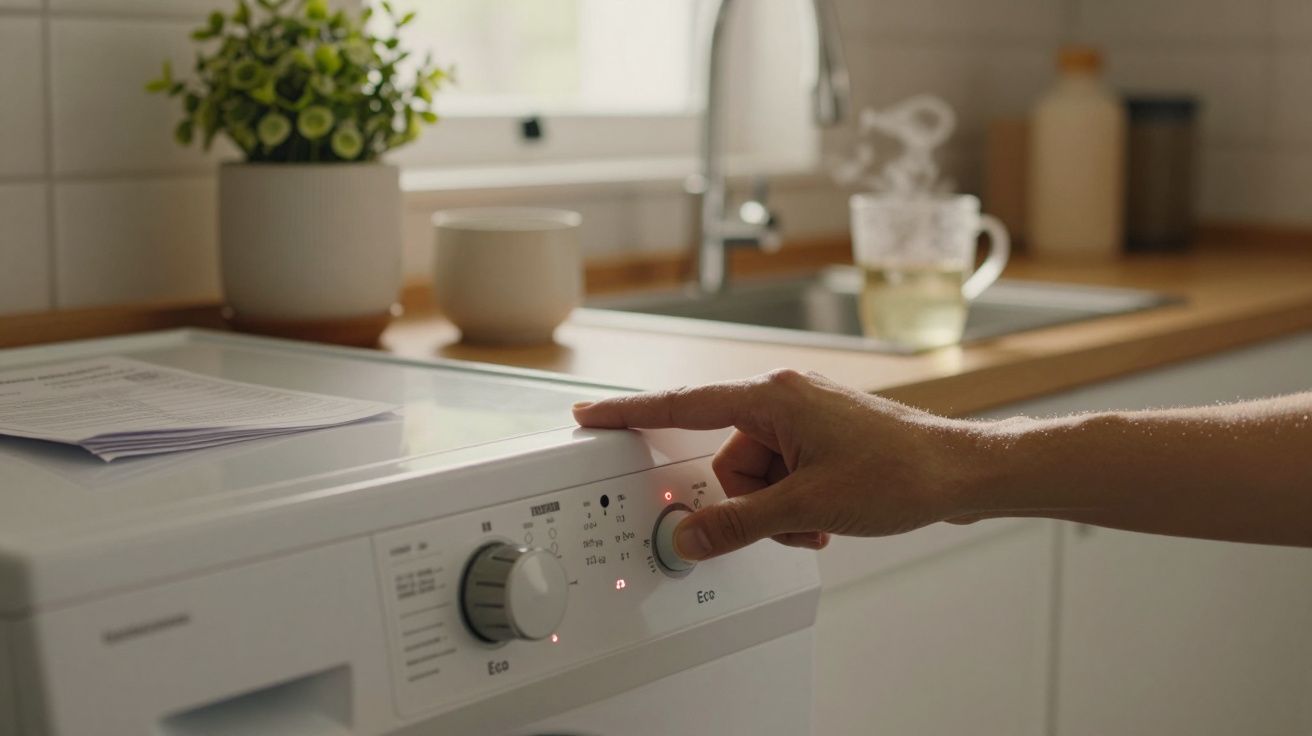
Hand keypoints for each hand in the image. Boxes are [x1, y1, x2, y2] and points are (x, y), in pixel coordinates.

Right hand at [572, 369, 981, 560]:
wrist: (961, 472)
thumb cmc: (900, 472)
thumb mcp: (807, 507)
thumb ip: (737, 524)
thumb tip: (689, 535)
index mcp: (772, 397)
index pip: (683, 405)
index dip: (630, 414)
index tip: (591, 417)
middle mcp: (784, 399)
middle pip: (724, 458)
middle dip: (749, 500)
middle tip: (788, 518)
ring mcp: (806, 418)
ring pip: (754, 475)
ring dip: (777, 508)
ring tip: (818, 519)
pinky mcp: (822, 438)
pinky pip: (783, 474)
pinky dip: (795, 503)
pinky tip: (827, 516)